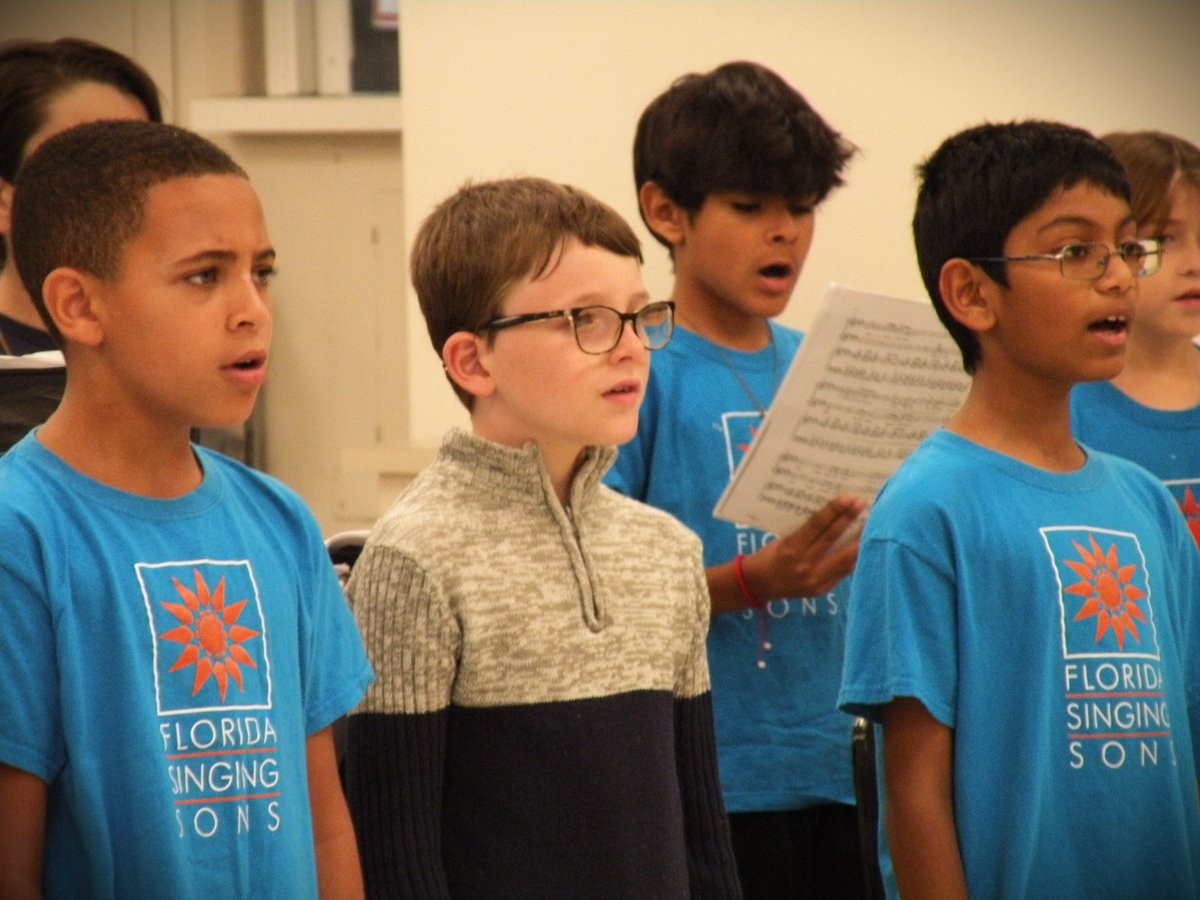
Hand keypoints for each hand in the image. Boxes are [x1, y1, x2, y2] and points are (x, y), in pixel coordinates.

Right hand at [747, 494, 865, 600]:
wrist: (759, 585)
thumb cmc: (770, 556)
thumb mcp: (783, 540)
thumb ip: (806, 533)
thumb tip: (833, 517)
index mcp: (791, 547)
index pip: (817, 525)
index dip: (834, 510)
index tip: (848, 497)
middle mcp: (804, 564)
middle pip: (832, 538)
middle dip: (849, 519)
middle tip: (862, 504)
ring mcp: (815, 579)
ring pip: (844, 558)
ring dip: (859, 540)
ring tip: (871, 525)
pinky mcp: (822, 589)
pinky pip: (843, 572)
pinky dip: (853, 558)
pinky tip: (862, 546)